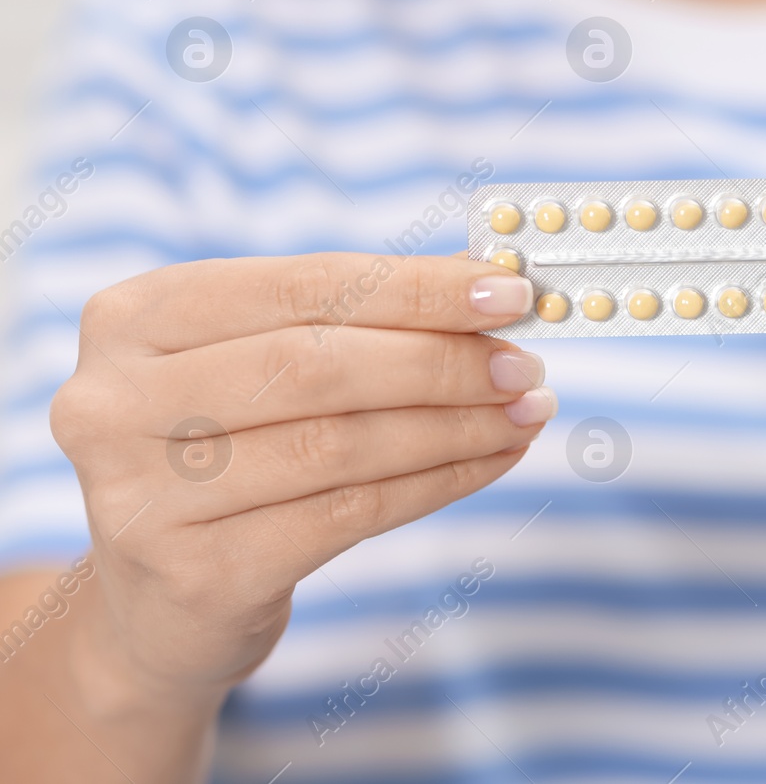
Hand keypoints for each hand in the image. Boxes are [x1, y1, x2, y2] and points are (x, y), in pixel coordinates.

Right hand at [48, 254, 552, 702]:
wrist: (156, 605)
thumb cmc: (230, 452)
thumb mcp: (258, 369)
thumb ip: (351, 324)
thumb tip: (489, 291)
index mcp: (132, 318)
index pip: (301, 285)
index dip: (416, 287)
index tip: (509, 290)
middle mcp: (114, 402)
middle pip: (318, 364)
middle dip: (443, 360)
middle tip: (525, 363)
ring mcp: (144, 497)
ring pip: (342, 444)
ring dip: (457, 425)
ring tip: (526, 412)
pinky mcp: (197, 575)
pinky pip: (351, 515)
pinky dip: (439, 481)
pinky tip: (492, 460)